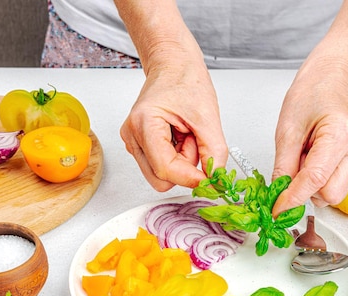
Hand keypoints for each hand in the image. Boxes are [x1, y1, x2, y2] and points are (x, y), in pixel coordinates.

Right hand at [119, 64, 227, 190]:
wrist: (173, 64)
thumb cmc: (184, 79)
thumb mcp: (208, 116)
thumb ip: (213, 152)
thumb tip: (215, 178)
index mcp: (144, 124)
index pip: (165, 169)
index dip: (191, 178)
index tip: (210, 179)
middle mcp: (132, 135)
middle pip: (160, 178)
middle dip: (184, 168)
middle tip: (194, 141)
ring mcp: (133, 141)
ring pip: (161, 174)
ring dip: (181, 162)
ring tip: (185, 134)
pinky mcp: (139, 145)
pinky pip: (160, 165)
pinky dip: (176, 156)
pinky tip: (178, 136)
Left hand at [271, 60, 347, 215]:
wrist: (332, 84)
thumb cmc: (312, 96)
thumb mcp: (287, 128)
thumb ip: (283, 165)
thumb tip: (278, 193)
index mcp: (340, 134)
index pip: (316, 179)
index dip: (293, 197)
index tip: (277, 208)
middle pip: (330, 194)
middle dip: (306, 191)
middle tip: (293, 166)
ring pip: (333, 194)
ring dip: (312, 186)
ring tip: (305, 157)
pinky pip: (336, 186)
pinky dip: (320, 181)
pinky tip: (315, 159)